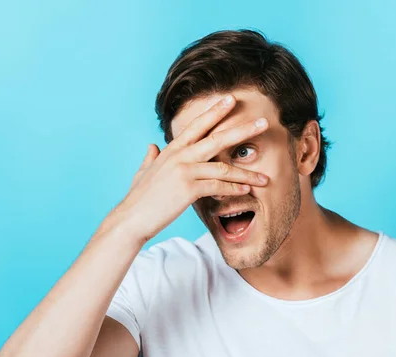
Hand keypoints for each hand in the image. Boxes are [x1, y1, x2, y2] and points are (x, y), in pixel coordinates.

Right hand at [105, 94, 269, 242]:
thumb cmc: (138, 198)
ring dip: (247, 173)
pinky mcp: (188, 189)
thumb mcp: (143, 172)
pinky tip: (247, 191)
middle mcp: (179, 156)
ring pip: (223, 167)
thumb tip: (152, 146)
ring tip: (265, 177)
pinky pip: (218, 186)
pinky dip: (234, 189)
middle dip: (242, 129)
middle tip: (264, 122)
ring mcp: (184, 171)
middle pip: (217, 138)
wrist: (131, 218)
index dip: (215, 111)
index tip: (231, 100)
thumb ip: (150, 157)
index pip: (197, 125)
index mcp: (171, 150)